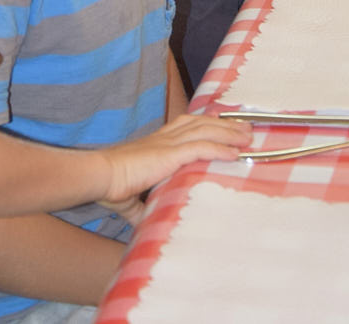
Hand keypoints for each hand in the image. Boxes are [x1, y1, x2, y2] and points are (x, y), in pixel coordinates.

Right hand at [100, 114, 249, 205]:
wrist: (101, 176)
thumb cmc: (110, 185)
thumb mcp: (129, 198)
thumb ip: (140, 207)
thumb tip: (143, 225)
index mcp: (157, 142)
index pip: (188, 126)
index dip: (208, 124)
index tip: (225, 126)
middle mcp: (165, 137)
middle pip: (202, 123)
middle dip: (226, 125)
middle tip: (246, 128)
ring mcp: (168, 143)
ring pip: (206, 131)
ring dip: (229, 133)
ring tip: (247, 137)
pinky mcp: (170, 154)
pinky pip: (201, 148)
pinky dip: (220, 148)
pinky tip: (234, 153)